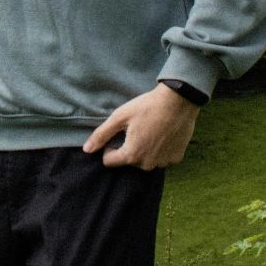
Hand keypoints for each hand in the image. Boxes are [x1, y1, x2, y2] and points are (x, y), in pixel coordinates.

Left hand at [82, 83, 198, 170]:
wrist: (178, 101)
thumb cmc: (147, 106)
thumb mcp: (120, 117)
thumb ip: (102, 134)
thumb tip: (87, 150)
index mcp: (131, 155)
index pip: (110, 161)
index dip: (109, 148)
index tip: (118, 134)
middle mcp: (147, 164)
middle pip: (129, 160)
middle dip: (129, 148)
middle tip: (136, 129)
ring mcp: (163, 162)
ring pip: (146, 160)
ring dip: (145, 149)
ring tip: (150, 130)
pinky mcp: (176, 158)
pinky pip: (162, 158)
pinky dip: (160, 149)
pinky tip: (163, 134)